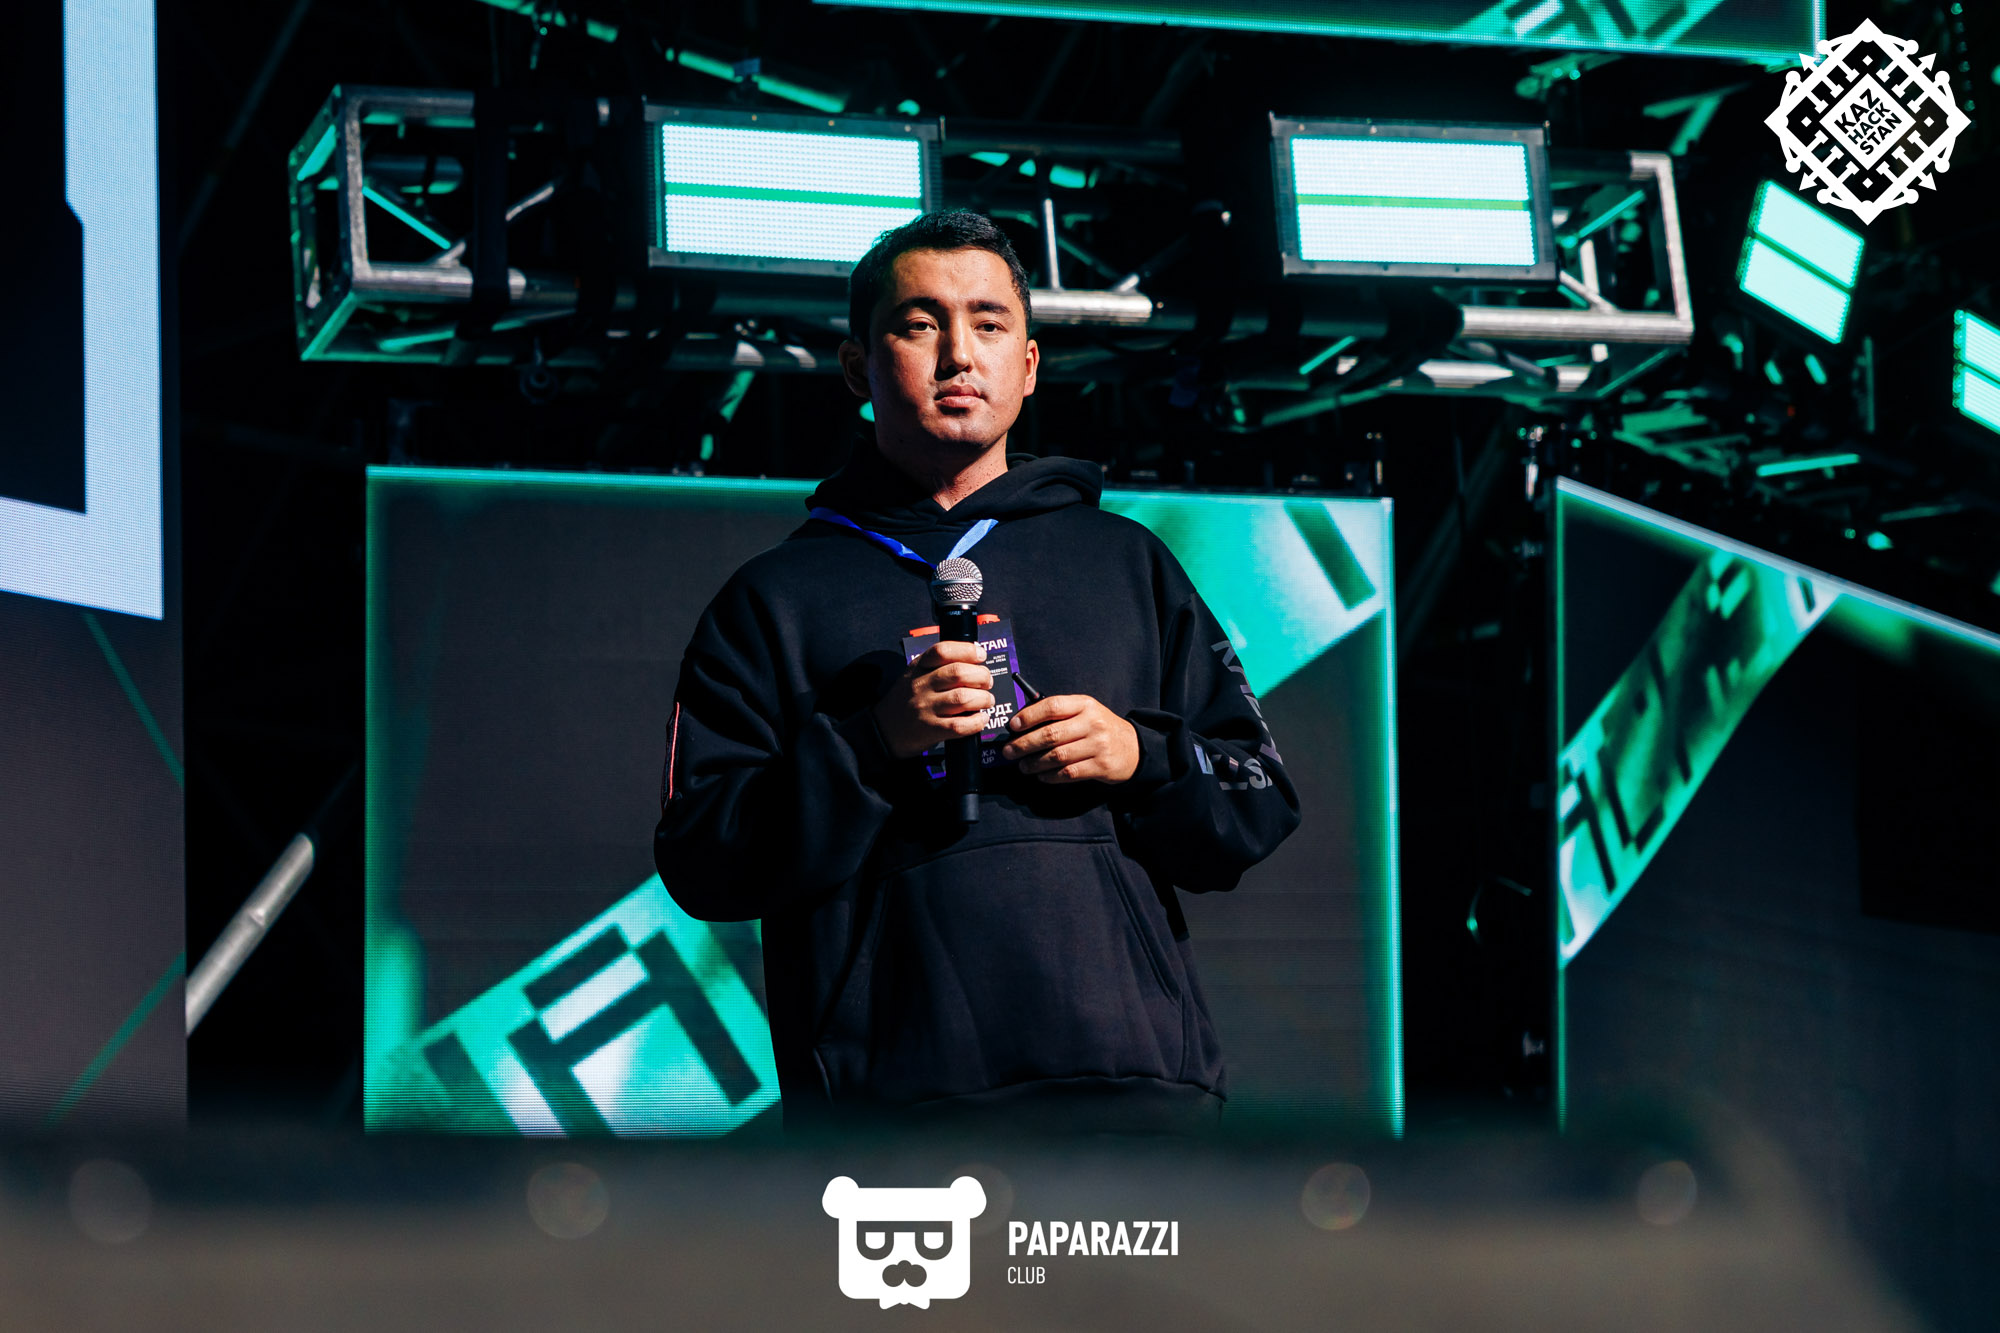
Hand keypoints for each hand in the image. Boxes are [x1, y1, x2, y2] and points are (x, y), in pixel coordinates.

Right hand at [872, 641, 994, 760]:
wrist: (884, 729)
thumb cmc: (906, 700)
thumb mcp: (915, 674)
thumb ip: (938, 666)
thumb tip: (973, 660)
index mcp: (918, 667)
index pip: (943, 651)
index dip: (967, 650)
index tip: (981, 655)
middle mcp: (921, 685)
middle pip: (959, 673)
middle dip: (982, 676)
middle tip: (987, 682)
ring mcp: (925, 708)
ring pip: (963, 698)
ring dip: (983, 699)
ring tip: (986, 701)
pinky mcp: (931, 729)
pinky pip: (960, 725)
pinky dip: (976, 721)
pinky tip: (980, 718)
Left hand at [999, 693, 1139, 783]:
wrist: (1134, 747)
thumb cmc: (1100, 728)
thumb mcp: (1085, 711)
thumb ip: (1060, 713)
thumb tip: (1023, 722)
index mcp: (1085, 705)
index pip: (1053, 706)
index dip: (1029, 716)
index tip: (1013, 726)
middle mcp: (1092, 723)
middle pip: (1051, 734)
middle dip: (1024, 744)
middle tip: (1009, 751)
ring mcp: (1098, 746)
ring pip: (1057, 756)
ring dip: (1034, 763)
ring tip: (1023, 766)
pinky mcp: (1101, 766)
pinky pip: (1069, 773)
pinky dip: (1050, 776)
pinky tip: (1041, 776)